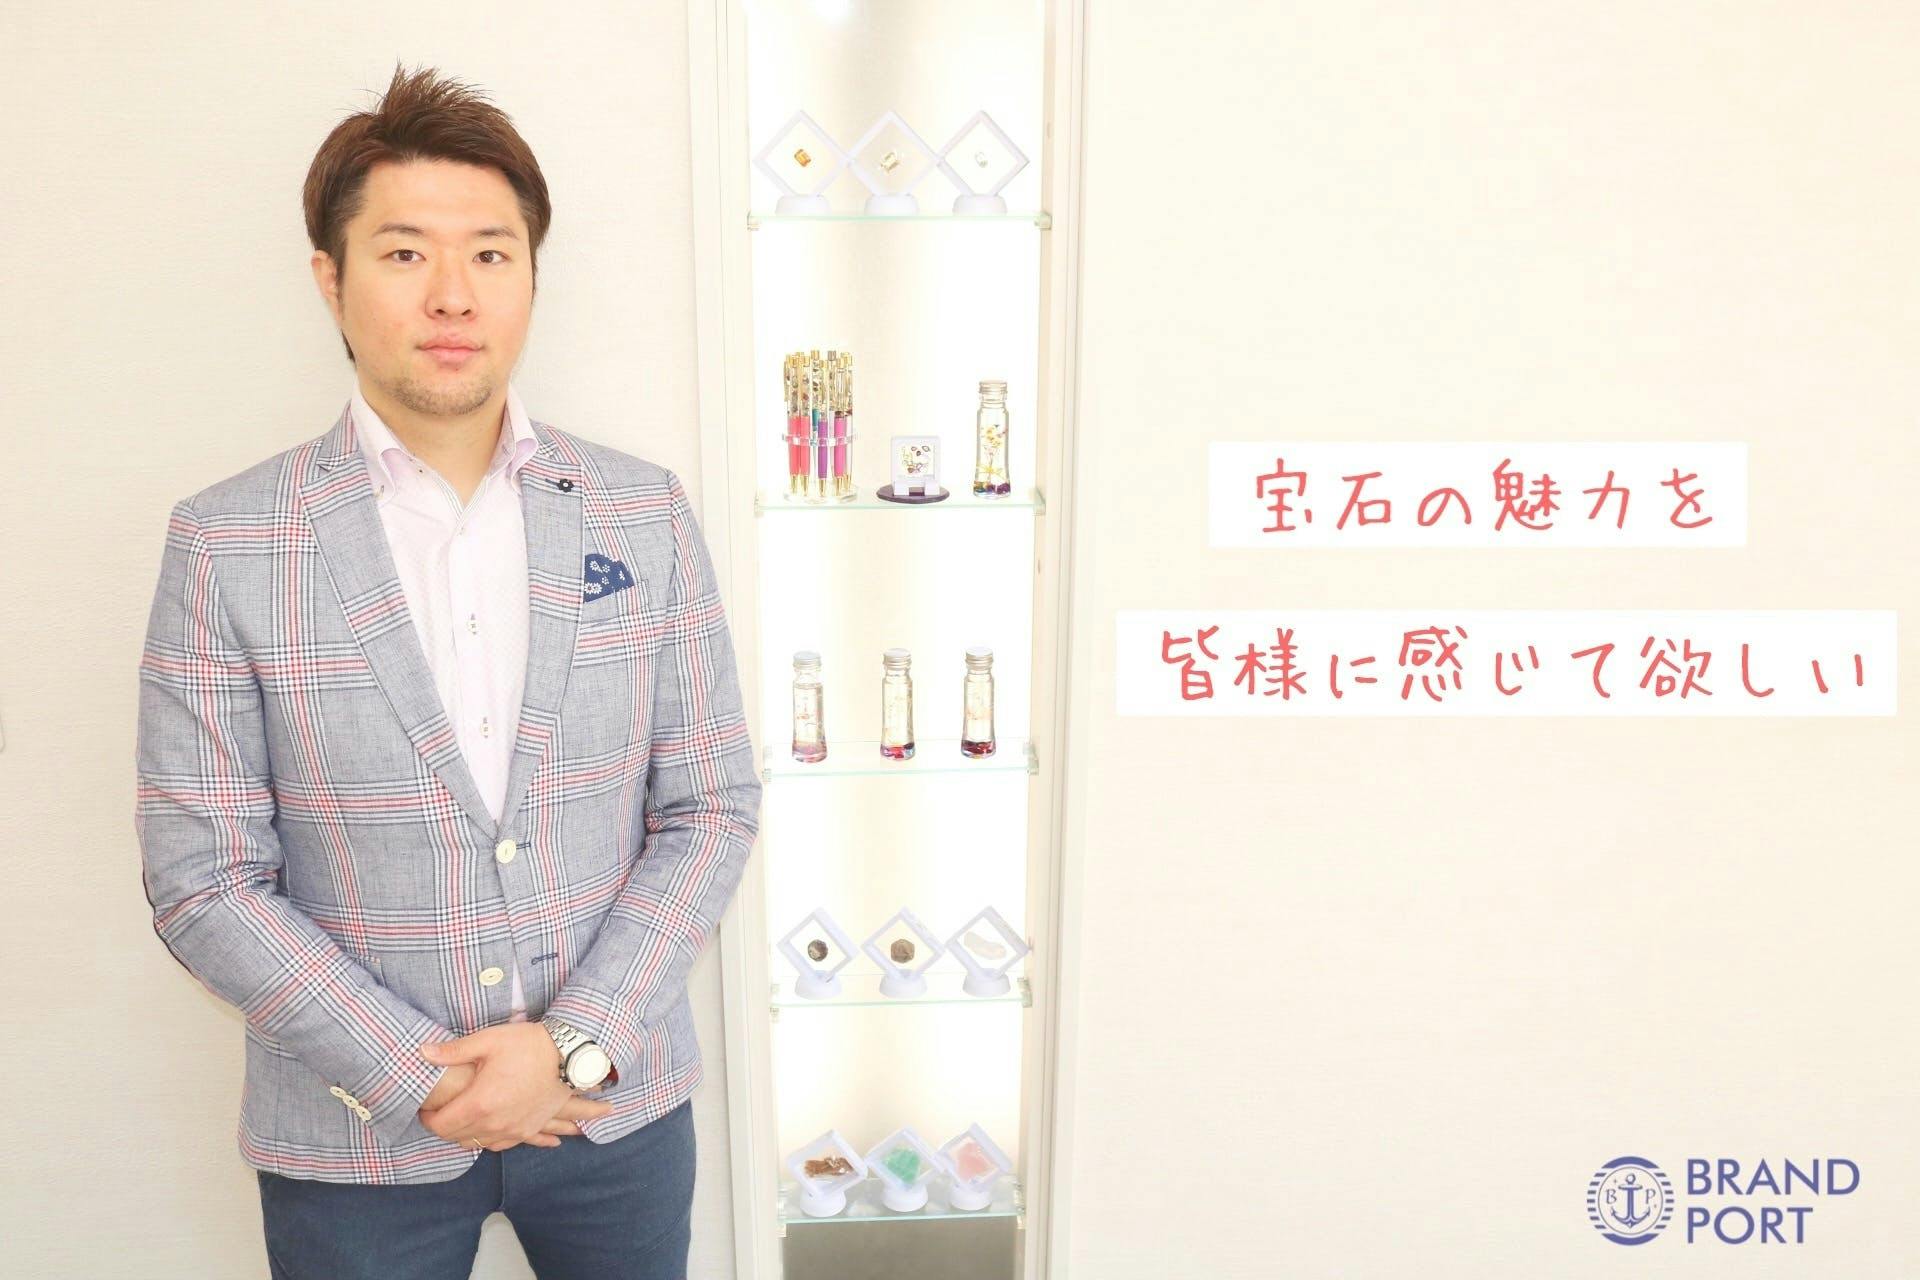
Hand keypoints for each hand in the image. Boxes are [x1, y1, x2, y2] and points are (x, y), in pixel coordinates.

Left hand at [415, 1024, 614, 1150]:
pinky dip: (488, 1139)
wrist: (569, 1055)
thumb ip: (453, 1051)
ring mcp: (513, 1131)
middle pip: (456, 1138)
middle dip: (444, 1125)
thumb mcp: (489, 1040)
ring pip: (477, 1144)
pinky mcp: (528, 1130)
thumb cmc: (527, 1045)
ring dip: (465, 1134)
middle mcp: (494, 1124)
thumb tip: (423, 1052)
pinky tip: (487, 1128)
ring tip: (462, 1117)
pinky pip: (500, 1145)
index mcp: (479, 1103)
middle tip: (441, 1109)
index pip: (440, 1125)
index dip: (427, 1118)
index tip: (426, 1108)